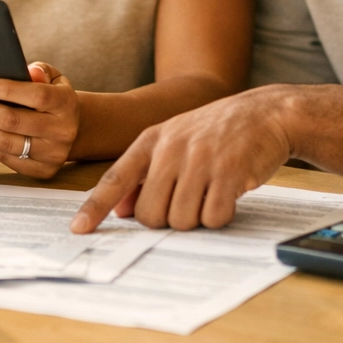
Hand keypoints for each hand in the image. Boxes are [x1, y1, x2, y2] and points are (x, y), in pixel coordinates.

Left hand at [0, 62, 79, 178]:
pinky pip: (7, 158)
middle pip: (14, 121)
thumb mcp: (54, 79)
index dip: (8, 90)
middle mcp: (62, 131)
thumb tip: (28, 71)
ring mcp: (52, 154)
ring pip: (7, 143)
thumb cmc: (55, 99)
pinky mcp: (42, 170)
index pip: (37, 96)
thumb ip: (41, 71)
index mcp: (66, 104)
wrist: (74, 130)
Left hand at [71, 86, 296, 232]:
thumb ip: (145, 172)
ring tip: (210, 193)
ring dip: (196, 218)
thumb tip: (121, 210)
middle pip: (150, 213)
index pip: (116, 178)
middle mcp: (172, 148)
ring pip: (181, 221)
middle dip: (166, 220)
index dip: (96, 207)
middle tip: (186, 200)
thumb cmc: (216, 131)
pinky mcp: (229, 173)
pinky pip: (213, 218)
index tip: (78, 229)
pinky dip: (220, 216)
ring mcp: (201, 160)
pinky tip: (228, 195)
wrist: (264, 113)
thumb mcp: (175, 141)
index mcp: (153, 139)